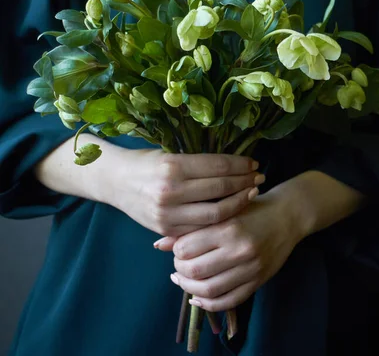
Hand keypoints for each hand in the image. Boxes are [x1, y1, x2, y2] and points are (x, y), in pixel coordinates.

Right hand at [108, 147, 264, 236]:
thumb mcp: (168, 154)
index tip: (254, 163)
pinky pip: (201, 228)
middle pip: (220, 189)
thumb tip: (232, 163)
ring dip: (238, 202)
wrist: (114, 181)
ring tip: (251, 193)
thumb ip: (196, 162)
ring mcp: (168, 214)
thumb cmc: (144, 162)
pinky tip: (232, 211)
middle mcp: (171, 191)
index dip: (240, 165)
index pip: (217, 166)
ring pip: (215, 213)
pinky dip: (220, 220)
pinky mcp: (166, 229)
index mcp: (173, 166)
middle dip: (244, 182)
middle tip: (260, 177)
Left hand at [155, 187, 303, 310]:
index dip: (176, 251)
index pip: (186, 247)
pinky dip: (208, 303)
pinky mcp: (257, 282)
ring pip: (209, 290)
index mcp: (227, 227)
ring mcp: (250, 268)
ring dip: (189, 289)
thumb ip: (193, 227)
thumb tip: (159, 244)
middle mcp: (238, 249)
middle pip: (194, 271)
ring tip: (184, 281)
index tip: (177, 248)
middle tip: (179, 265)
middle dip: (180, 270)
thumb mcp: (223, 210)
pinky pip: (228, 301)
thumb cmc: (251, 208)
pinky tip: (198, 297)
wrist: (287, 216)